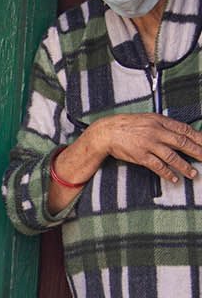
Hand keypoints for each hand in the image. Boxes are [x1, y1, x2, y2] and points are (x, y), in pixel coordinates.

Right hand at [85, 113, 201, 181]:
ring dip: (184, 166)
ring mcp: (148, 144)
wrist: (106, 132)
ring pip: (172, 156)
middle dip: (197, 151)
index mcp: (158, 121)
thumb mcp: (146, 119)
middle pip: (181, 142)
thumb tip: (180, 133)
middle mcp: (155, 131)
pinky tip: (174, 178)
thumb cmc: (126, 125)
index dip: (198, 137)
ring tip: (193, 173)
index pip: (183, 129)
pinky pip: (157, 166)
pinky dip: (167, 173)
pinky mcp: (140, 155)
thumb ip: (163, 125)